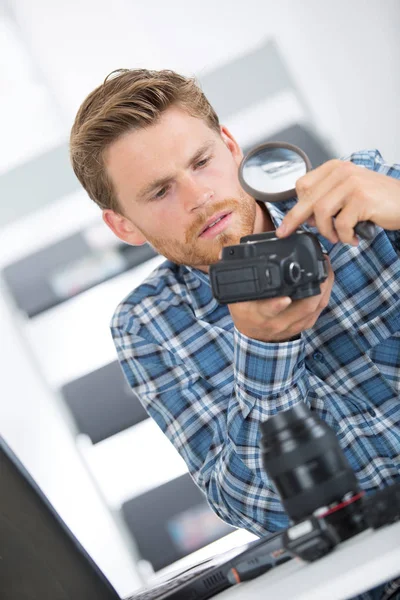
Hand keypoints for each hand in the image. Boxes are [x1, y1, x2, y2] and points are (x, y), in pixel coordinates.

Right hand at [228, 257, 333, 342]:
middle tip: (321, 262)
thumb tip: (224, 255)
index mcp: (259, 315)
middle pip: (303, 307)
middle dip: (316, 286)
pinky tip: (327, 278)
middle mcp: (278, 322)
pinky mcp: (305, 324)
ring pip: (315, 306)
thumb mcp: (235, 299)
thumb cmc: (246, 313)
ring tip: (326, 265)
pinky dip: (326, 291)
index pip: (268, 311)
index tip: (284, 298)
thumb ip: (234, 279)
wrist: (255, 338)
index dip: (276, 305)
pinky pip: (320, 308)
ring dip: (325, 286)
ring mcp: (294, 325)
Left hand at [275, 159, 399, 244]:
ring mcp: (352, 184)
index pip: (303, 185)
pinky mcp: (361, 198)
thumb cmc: (379, 200)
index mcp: (336, 168)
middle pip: (307, 198)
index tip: (290, 221)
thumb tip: (305, 218)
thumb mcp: (349, 192)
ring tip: (338, 237)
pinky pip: (340, 224)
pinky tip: (353, 238)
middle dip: (294, 220)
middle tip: (285, 233)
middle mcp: (342, 172)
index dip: (296, 205)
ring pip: (321, 212)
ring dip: (326, 231)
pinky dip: (344, 236)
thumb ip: (328, 199)